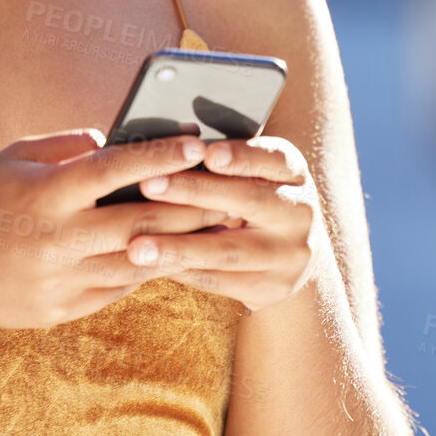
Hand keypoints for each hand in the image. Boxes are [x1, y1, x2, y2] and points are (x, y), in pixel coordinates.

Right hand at [0, 129, 239, 332]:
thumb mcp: (12, 158)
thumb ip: (67, 146)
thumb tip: (118, 141)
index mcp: (44, 195)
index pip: (113, 169)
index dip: (159, 153)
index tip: (198, 141)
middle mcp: (55, 240)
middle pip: (139, 223)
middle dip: (190, 207)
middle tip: (232, 192)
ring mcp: (59, 281)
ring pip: (136, 262)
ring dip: (179, 244)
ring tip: (216, 226)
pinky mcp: (60, 310)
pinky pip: (117, 288)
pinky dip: (146, 269)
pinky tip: (171, 254)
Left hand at [128, 136, 320, 312]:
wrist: (293, 258)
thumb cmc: (255, 200)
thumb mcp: (256, 175)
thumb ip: (223, 161)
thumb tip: (164, 147)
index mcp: (293, 173)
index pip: (273, 158)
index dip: (242, 156)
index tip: (207, 153)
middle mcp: (299, 212)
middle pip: (247, 200)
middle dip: (194, 192)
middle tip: (148, 185)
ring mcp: (290, 254)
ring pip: (228, 250)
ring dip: (179, 247)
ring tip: (137, 247)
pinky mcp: (273, 288)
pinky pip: (220, 281)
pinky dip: (183, 272)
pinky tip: (151, 267)